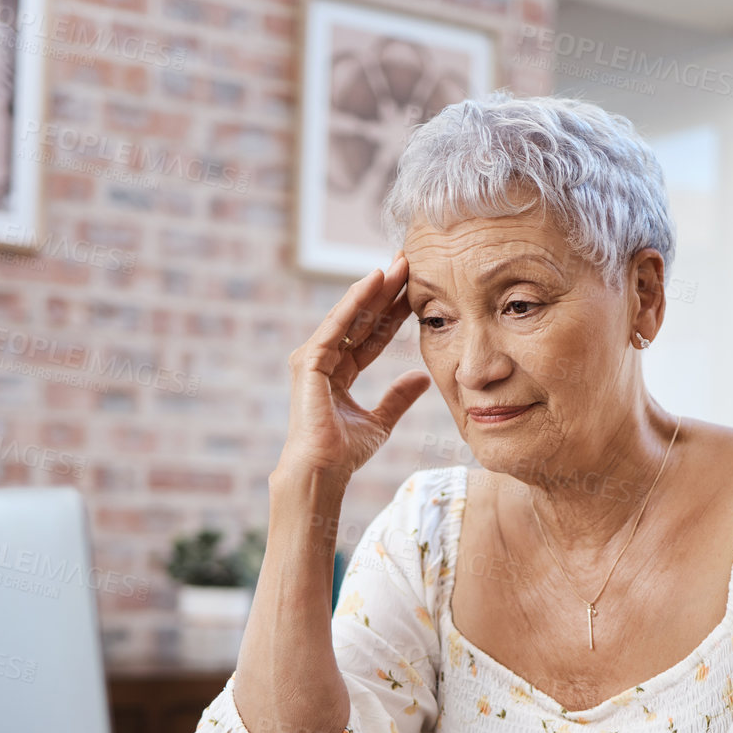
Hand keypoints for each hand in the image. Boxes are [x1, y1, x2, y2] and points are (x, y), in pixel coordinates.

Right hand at [278, 256, 432, 488]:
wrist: (324, 469)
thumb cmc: (344, 452)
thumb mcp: (380, 422)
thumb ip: (398, 398)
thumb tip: (422, 379)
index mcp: (339, 372)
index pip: (371, 335)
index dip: (393, 312)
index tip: (415, 291)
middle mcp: (324, 359)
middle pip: (360, 318)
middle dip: (384, 291)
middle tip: (407, 262)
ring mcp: (314, 357)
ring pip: (350, 315)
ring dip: (374, 288)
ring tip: (397, 264)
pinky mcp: (310, 360)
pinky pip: (337, 324)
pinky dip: (355, 301)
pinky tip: (374, 280)